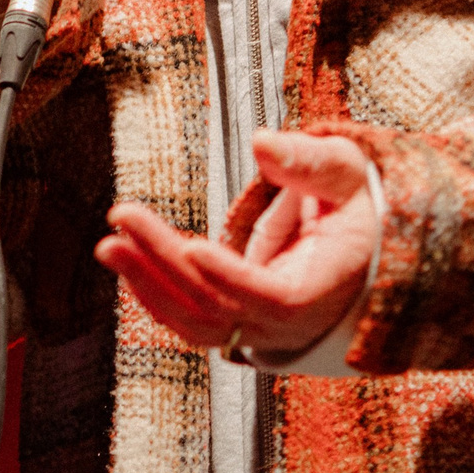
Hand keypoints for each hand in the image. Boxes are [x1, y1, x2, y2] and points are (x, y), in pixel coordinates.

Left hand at [94, 132, 377, 355]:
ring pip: (198, 322)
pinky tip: (127, 263)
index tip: (193, 247)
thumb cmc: (358, 208)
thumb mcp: (349, 175)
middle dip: (165, 262)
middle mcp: (291, 321)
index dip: (232, 278)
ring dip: (148, 284)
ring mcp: (261, 330)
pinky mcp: (237, 324)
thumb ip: (310, 162)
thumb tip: (263, 143)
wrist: (364, 251)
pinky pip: (191, 322)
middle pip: (220, 304)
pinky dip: (156, 296)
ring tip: (109, 245)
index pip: (276, 298)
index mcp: (325, 287)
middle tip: (122, 218)